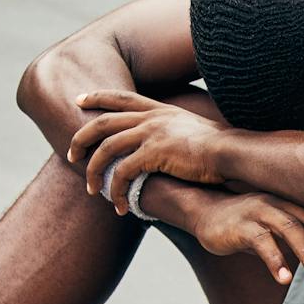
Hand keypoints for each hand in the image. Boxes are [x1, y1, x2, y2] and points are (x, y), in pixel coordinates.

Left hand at [70, 90, 228, 207]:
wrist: (232, 153)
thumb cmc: (219, 150)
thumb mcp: (193, 131)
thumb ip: (173, 134)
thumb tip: (167, 147)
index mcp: (159, 110)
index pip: (121, 97)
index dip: (97, 97)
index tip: (79, 99)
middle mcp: (152, 118)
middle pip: (102, 122)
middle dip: (80, 139)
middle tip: (71, 156)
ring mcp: (151, 134)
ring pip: (106, 149)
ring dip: (94, 171)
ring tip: (92, 190)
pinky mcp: (154, 154)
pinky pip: (123, 173)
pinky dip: (116, 191)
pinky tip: (120, 206)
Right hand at [185, 191, 303, 286]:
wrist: (205, 213)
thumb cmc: (250, 223)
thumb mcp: (280, 228)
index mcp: (292, 202)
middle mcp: (280, 202)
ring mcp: (260, 211)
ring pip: (290, 228)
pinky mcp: (241, 226)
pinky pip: (262, 242)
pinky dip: (275, 261)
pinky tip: (284, 280)